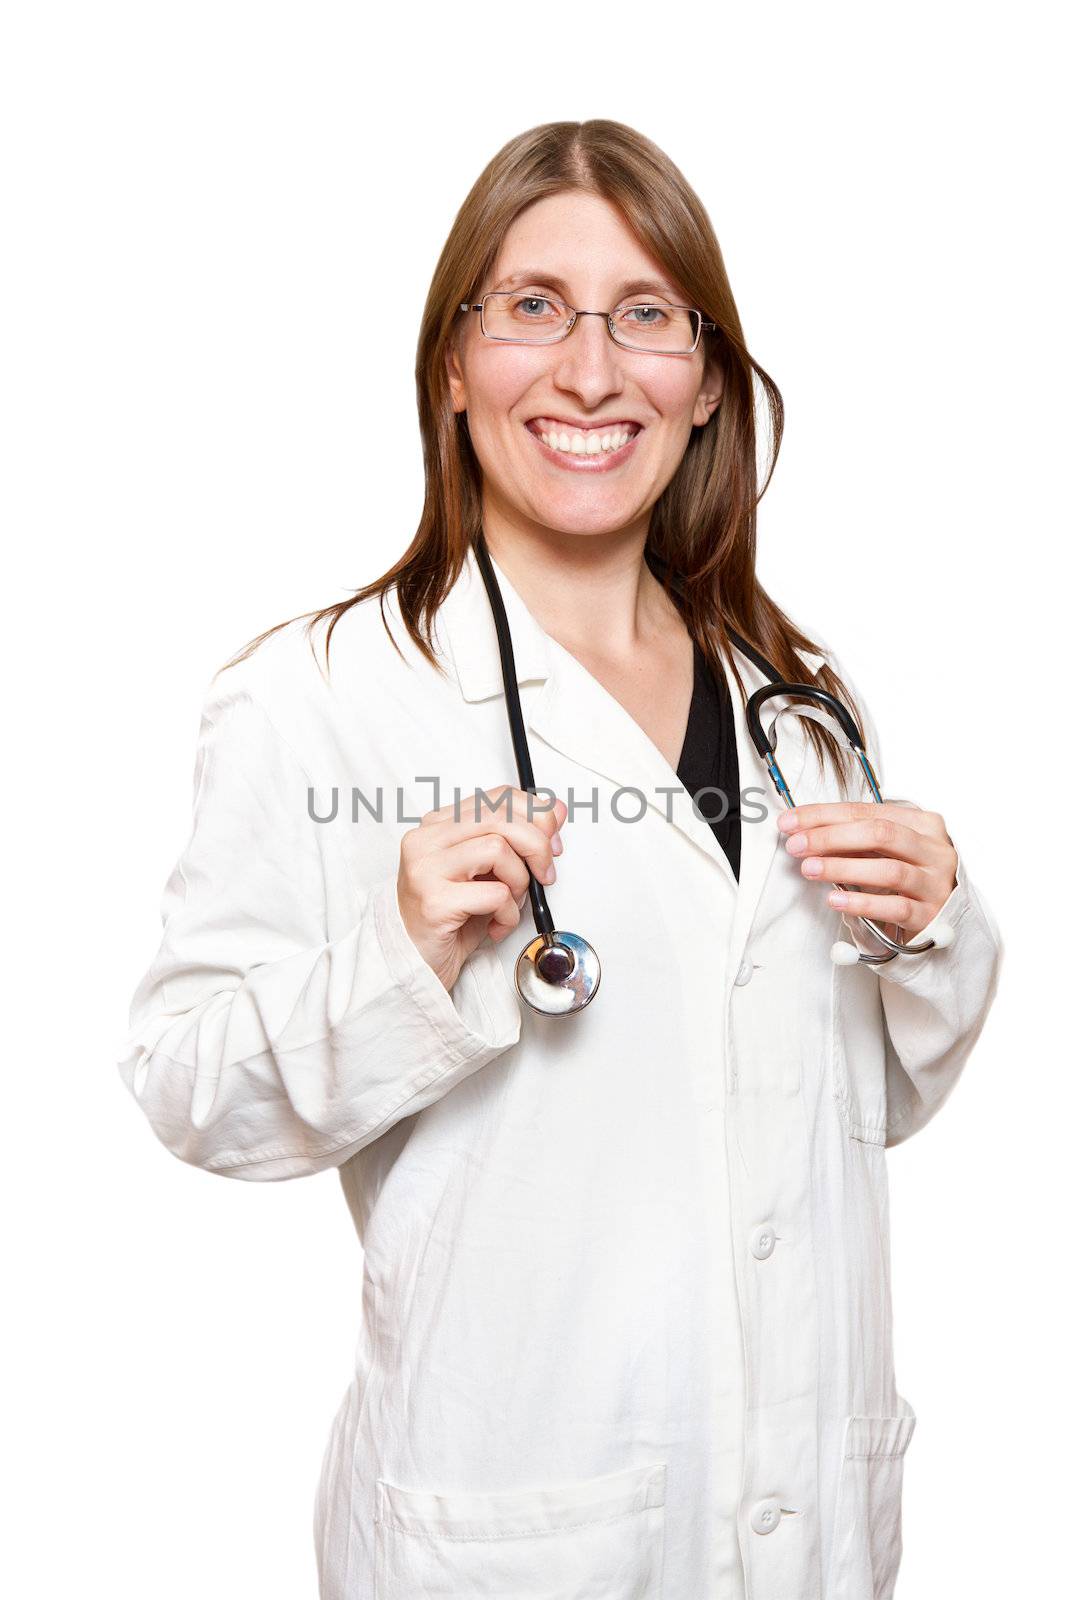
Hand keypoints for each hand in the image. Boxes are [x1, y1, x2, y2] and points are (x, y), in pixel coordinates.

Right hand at [397, 785, 566, 992]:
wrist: (413, 960)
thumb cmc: (449, 917)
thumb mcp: (490, 872)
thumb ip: (519, 839)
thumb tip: (555, 810)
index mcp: (438, 826)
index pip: (497, 797)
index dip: (535, 815)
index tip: (551, 842)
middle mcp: (426, 840)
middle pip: (500, 817)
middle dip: (537, 845)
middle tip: (544, 873)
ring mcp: (426, 869)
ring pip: (497, 849)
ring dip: (519, 881)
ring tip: (509, 903)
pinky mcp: (434, 901)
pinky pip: (495, 894)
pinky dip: (509, 913)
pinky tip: (496, 924)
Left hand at [777, 801, 957, 934]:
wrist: (943, 917)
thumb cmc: (909, 877)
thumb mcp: (885, 851)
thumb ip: (853, 840)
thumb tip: (804, 831)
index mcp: (923, 824)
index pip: (867, 812)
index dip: (825, 815)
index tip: (791, 822)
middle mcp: (934, 850)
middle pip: (880, 834)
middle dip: (831, 837)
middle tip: (797, 845)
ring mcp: (935, 883)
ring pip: (889, 870)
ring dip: (843, 868)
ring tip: (810, 869)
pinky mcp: (931, 915)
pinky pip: (895, 907)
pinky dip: (862, 903)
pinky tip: (836, 900)